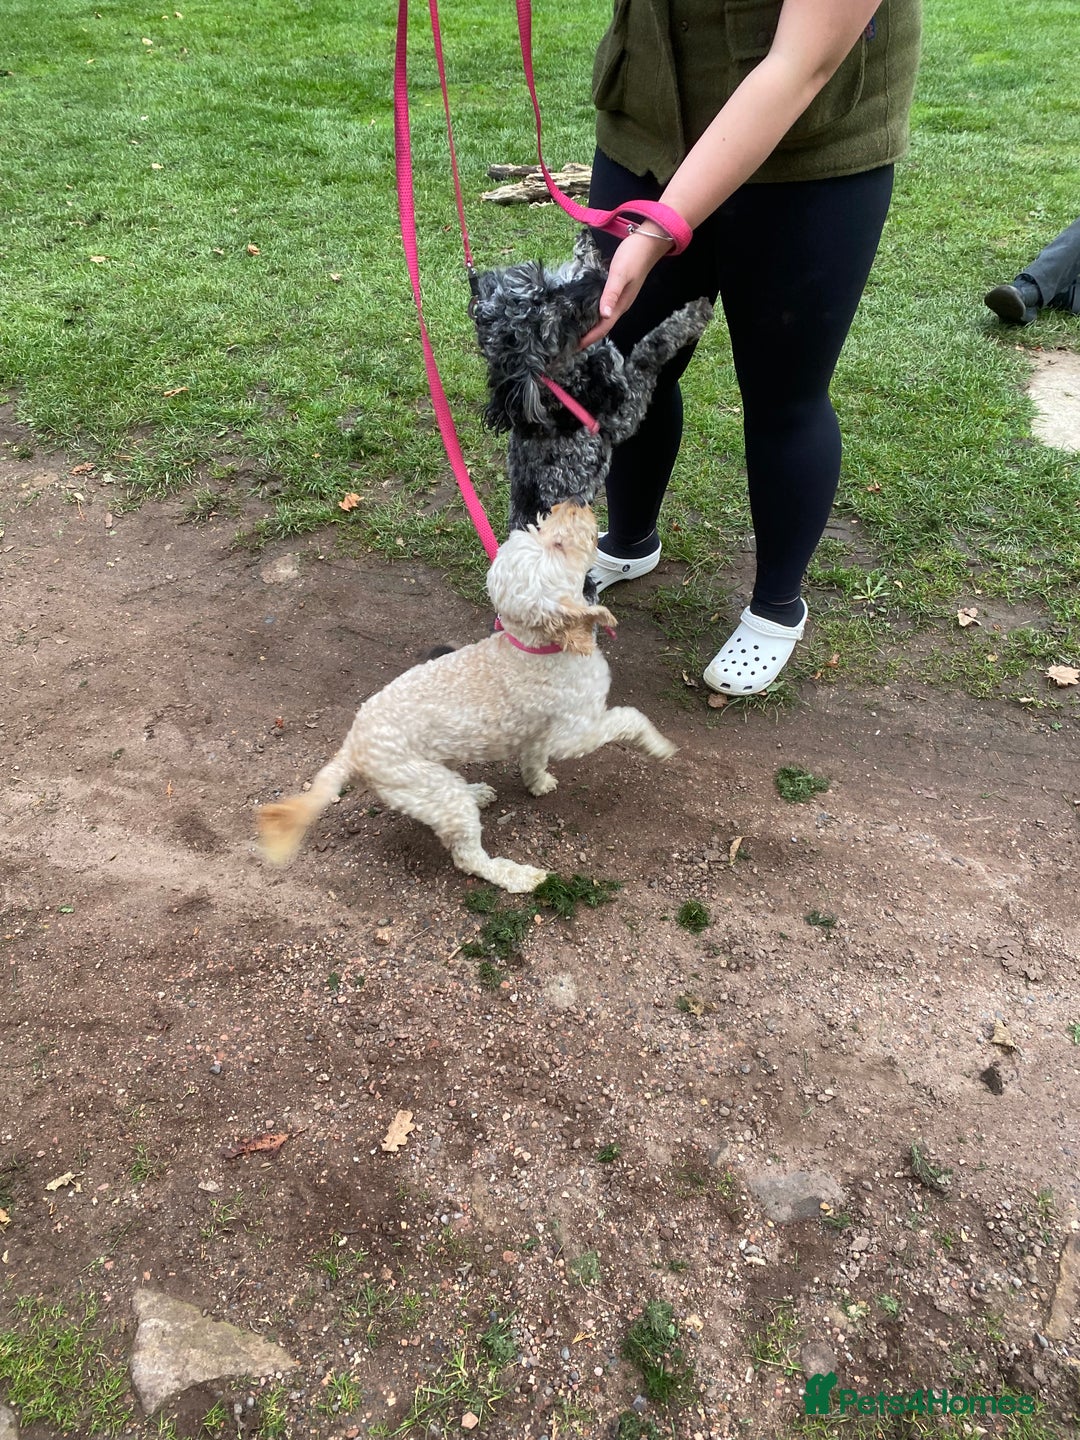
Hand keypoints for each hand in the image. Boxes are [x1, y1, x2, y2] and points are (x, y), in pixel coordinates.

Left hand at [578, 230, 672, 348]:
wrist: (649, 242)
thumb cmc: (634, 256)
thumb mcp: (620, 274)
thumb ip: (611, 294)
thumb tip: (604, 315)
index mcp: (621, 305)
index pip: (603, 328)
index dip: (589, 339)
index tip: (573, 348)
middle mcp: (620, 305)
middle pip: (603, 327)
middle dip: (588, 337)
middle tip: (569, 343)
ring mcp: (619, 298)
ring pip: (603, 318)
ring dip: (589, 326)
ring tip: (573, 331)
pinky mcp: (616, 290)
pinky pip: (603, 307)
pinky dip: (592, 313)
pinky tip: (583, 311)